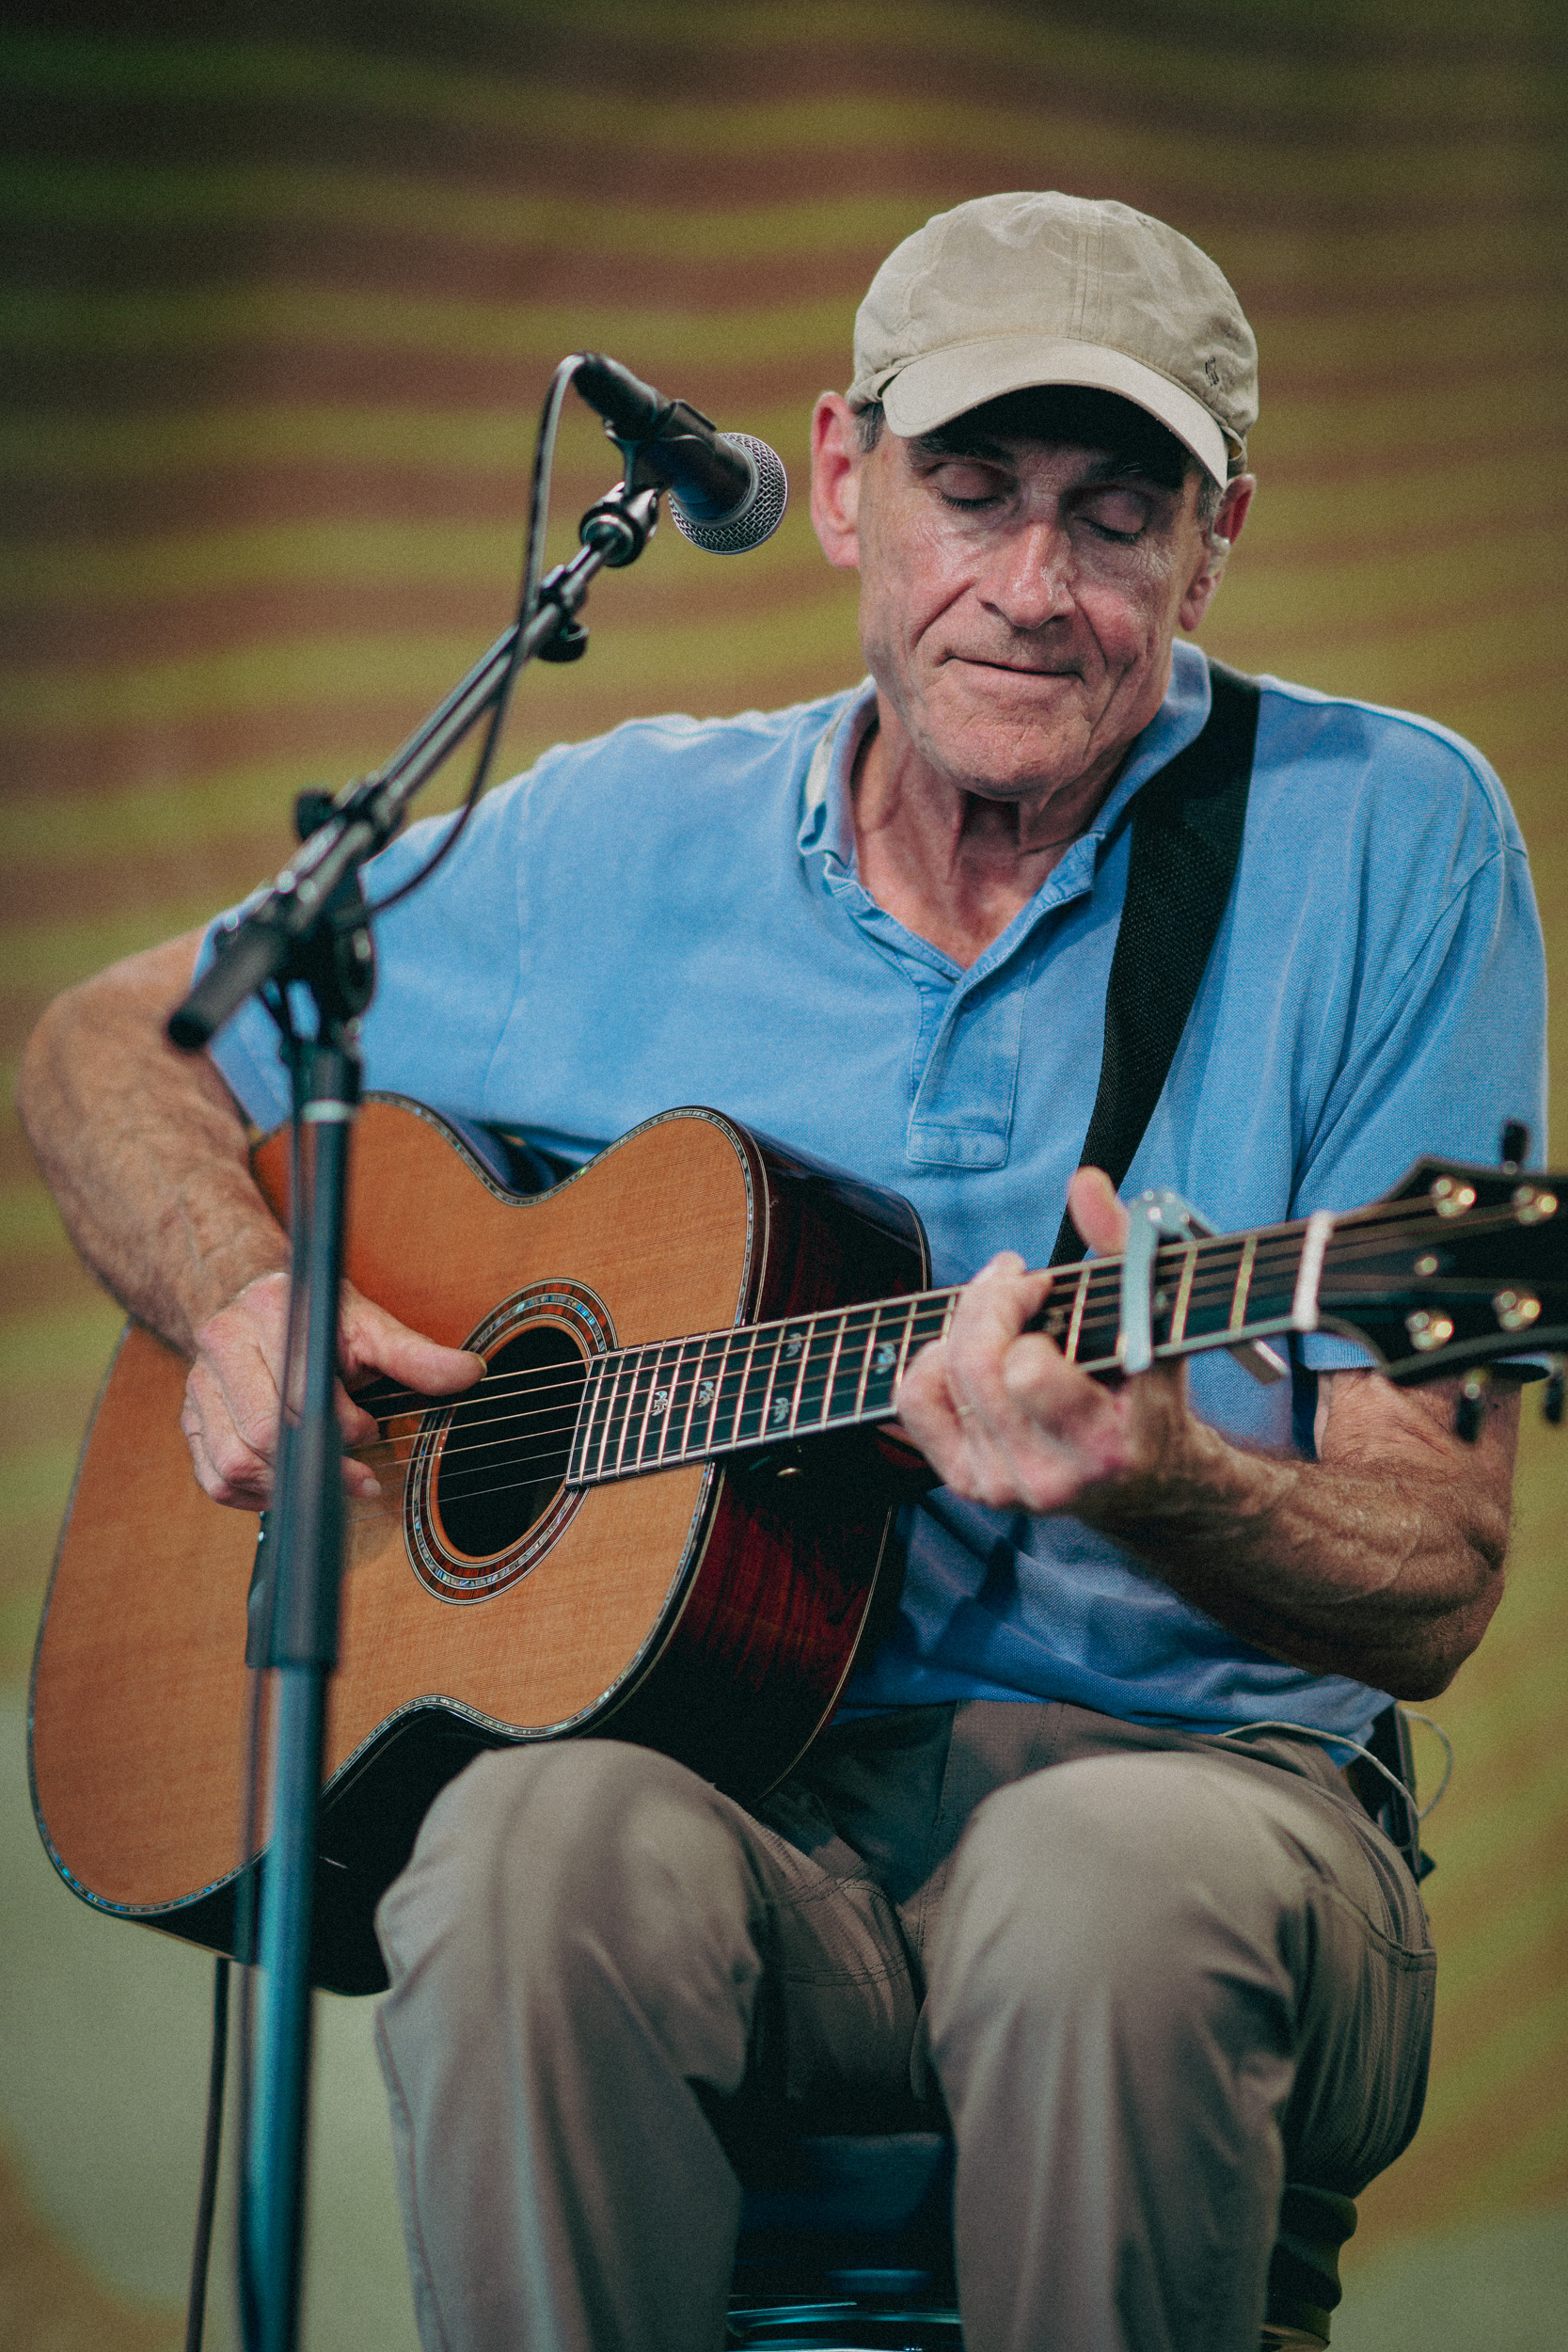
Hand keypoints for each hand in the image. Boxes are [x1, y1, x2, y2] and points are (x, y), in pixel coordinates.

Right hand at [179, 1270, 483, 1509]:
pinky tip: (291, 1484)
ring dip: (289, 1486)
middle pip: (262, 1433)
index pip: (299, 1393)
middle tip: (356, 1469)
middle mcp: (221, 1345)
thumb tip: (471, 1374)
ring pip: (233, 1463)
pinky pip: (215, 1480)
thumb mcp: (370, 1326)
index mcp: (268, 1312)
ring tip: (327, 1479)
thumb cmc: (319, 1320)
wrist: (257, 1303)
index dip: (341, 1427)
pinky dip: (256, 1495)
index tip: (371, 1433)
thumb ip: (416, 1354)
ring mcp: (198, 1387)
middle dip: (317, 1462)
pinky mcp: (190, 1422)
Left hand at [893, 1168, 1201, 1515]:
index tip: (1047, 1286)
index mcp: (1103, 1446)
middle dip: (987, 1302)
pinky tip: (966, 1345)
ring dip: (964, 1323)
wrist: (1150, 1485)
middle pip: (974, 1366)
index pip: (1026, 1371)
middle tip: (1014, 1277)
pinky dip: (931, 1361)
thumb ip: (1126, 1248)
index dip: (1022, 1313)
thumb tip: (1085, 1183)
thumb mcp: (1157, 1322)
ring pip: (942, 1378)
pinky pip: (916, 1404)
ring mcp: (1003, 1485)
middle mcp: (1047, 1477)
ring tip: (997, 1304)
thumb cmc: (1153, 1395)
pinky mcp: (971, 1484)